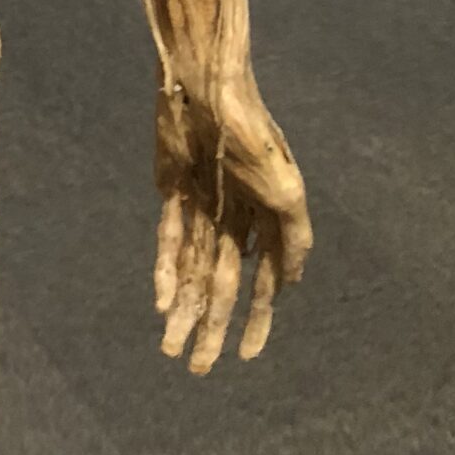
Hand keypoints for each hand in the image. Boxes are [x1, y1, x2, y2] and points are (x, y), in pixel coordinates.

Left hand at [153, 68, 310, 374]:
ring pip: (190, 269)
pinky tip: (162, 302)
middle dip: (210, 327)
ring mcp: (201, 205)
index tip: (247, 356)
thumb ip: (292, 238)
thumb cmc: (252, 133)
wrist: (205, 85)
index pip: (260, 283)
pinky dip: (165, 271)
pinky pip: (169, 239)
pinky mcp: (171, 190)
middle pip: (218, 284)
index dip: (256, 321)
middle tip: (198, 370)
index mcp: (266, 218)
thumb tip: (287, 286)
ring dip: (182, 309)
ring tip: (171, 348)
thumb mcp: (286, 189)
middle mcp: (233, 217)